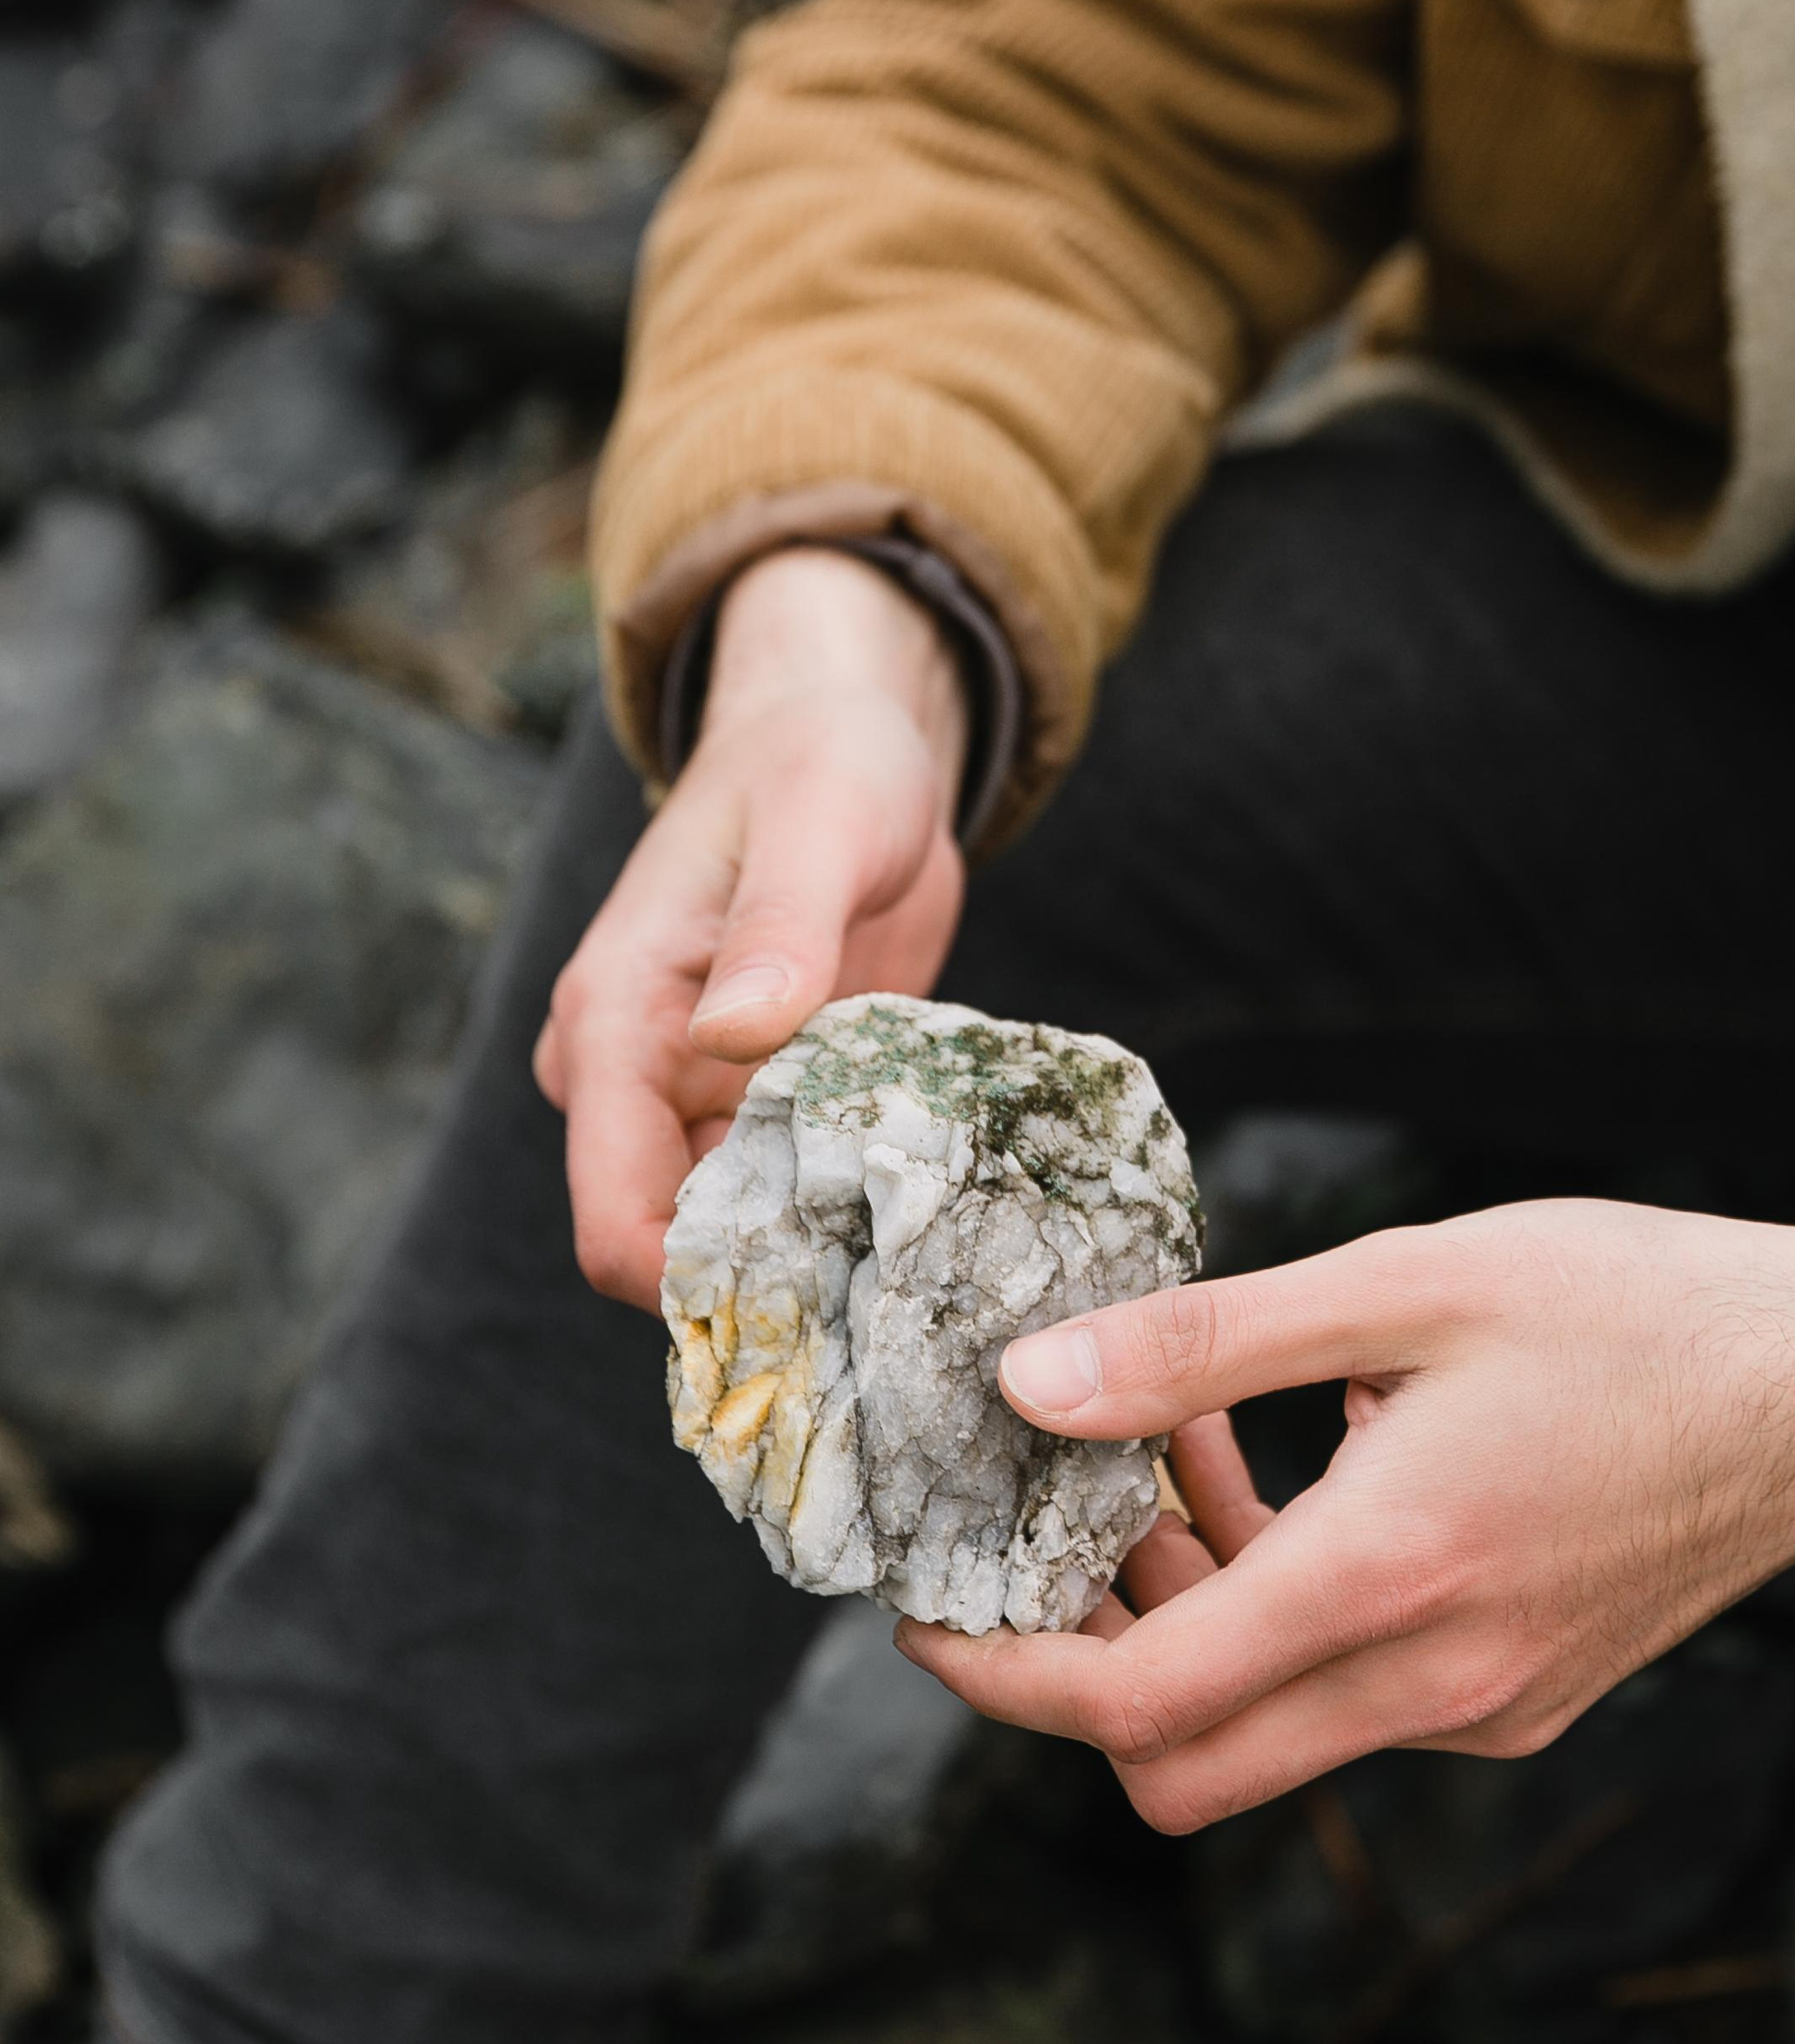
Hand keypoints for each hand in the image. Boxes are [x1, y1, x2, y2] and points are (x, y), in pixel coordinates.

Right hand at [535, 548, 968, 1308]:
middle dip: (773, 1287)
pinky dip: (849, 1216)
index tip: (818, 1306)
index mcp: (614, 1024)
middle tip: (903, 1303)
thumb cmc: (823, 760)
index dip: (696, 1287)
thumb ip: (780, 928)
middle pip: (674, 1251)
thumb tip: (734, 1036)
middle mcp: (634, 1078)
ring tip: (928, 1269)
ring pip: (737, 1235)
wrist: (842, 737)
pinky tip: (930, 1220)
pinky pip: (792, 1194)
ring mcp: (695, 1097)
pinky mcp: (761, 1102)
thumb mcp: (822, 822)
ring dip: (820, 1260)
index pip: (614, 1219)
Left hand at [898, 1201, 1794, 1829]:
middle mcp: (1437, 1686)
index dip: (1004, 1674)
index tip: (928, 1609)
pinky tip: (1307, 1476)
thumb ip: (1204, 1344)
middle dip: (1080, 1672)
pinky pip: (1352, 1701)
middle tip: (1052, 1531)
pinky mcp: (1525, 1702)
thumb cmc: (1641, 1310)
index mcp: (1393, 1579)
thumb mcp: (1411, 1281)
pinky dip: (1284, 1620)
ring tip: (1187, 1459)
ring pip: (1265, 1731)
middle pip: (1180, 1766)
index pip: (1138, 1707)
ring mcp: (1488, 1713)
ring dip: (1189, 1627)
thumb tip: (1028, 1386)